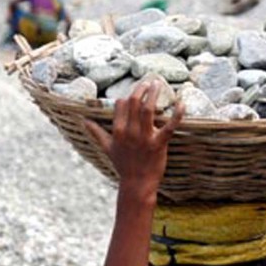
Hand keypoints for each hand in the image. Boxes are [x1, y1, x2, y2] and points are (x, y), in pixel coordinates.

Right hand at [84, 82, 184, 200]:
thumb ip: (96, 132)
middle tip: (150, 81)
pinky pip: (170, 126)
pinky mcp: (159, 144)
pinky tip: (181, 103)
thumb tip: (84, 121)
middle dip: (142, 88)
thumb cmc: (123, 165)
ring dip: (154, 93)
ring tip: (158, 83)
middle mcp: (130, 132)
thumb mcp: (107, 148)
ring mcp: (145, 138)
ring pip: (148, 109)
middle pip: (134, 102)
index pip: (121, 104)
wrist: (137, 183)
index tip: (136, 91)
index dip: (128, 96)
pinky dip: (177, 114)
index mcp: (118, 131)